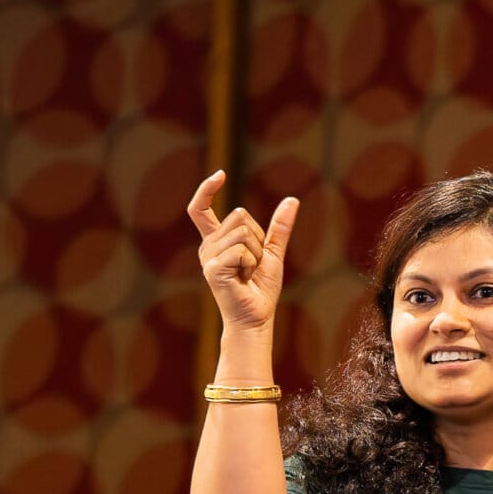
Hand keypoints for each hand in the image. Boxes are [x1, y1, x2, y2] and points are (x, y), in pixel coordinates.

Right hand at [189, 170, 297, 334]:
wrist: (256, 318)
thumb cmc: (261, 289)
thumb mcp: (272, 252)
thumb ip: (278, 227)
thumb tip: (292, 200)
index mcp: (216, 241)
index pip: (200, 209)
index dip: (207, 189)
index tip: (220, 175)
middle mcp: (207, 247)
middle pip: (239, 214)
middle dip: (257, 237)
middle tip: (252, 264)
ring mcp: (207, 257)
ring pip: (243, 231)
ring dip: (256, 253)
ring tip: (248, 273)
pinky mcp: (212, 268)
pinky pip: (242, 249)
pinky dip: (251, 263)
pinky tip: (244, 279)